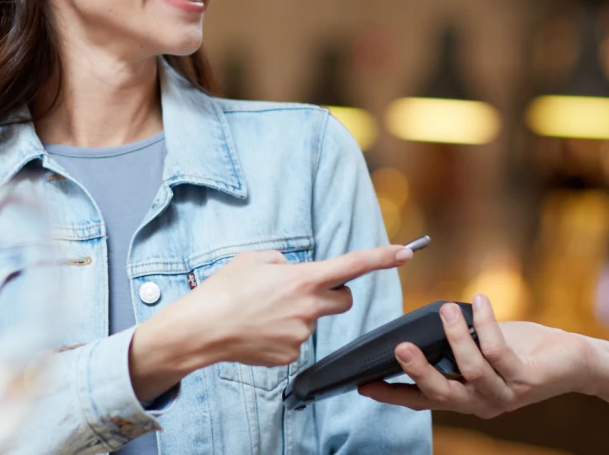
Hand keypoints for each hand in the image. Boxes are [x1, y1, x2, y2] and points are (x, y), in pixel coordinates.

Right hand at [130, 245, 411, 399]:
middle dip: (333, 294)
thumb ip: (281, 260)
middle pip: (344, 300)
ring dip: (299, 315)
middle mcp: (309, 307)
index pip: (352, 265)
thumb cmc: (223, 290)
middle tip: (304, 291)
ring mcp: (302, 334)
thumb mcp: (253, 259)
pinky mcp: (291, 355)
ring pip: (315, 321)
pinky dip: (283, 335)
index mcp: (302, 278)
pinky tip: (259, 331)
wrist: (202, 330)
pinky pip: (297, 341)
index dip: (382, 257)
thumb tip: (290, 267)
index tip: (406, 252)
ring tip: (263, 312)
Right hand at [358, 294, 594, 418]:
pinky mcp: (526, 378)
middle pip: (442, 394)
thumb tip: (423, 324)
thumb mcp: (480, 347)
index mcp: (465, 398)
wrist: (572, 360)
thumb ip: (454, 345)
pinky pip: (499, 351)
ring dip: (456, 338)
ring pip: (471, 370)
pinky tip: (479, 301)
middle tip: (398, 348)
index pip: (422, 400)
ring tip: (446, 311)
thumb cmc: (522, 349)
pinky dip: (486, 323)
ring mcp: (505, 394)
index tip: (364, 385)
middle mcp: (481, 403)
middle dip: (418, 371)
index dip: (393, 395)